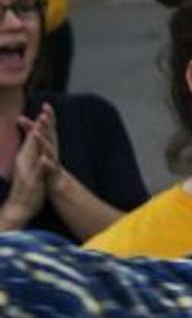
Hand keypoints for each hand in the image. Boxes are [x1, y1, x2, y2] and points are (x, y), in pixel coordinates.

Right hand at [2, 110, 52, 226]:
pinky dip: (41, 164)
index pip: (33, 137)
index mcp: (27, 157)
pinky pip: (37, 171)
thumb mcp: (31, 167)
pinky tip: (43, 158)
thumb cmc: (27, 187)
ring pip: (32, 153)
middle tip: (44, 112)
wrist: (19, 207)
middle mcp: (25, 161)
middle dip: (38, 127)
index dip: (40, 124)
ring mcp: (28, 170)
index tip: (46, 110)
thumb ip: (32, 154)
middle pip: (32, 141)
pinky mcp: (32, 181)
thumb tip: (34, 143)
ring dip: (36, 141)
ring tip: (39, 129)